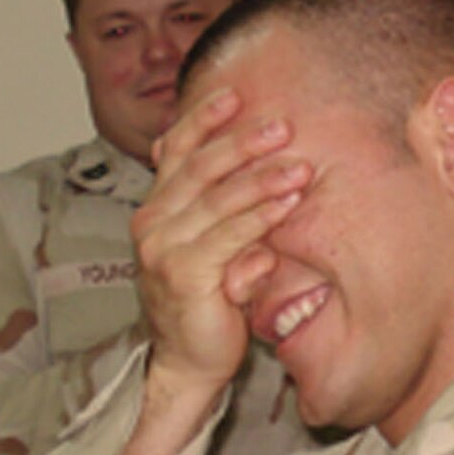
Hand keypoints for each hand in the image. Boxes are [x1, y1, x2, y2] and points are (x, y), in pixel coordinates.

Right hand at [132, 88, 309, 399]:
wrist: (188, 360)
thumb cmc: (207, 300)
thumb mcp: (214, 243)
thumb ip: (223, 207)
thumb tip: (249, 164)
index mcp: (158, 207)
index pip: (178, 151)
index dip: (204, 120)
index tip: (235, 95)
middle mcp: (153, 223)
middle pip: (200, 168)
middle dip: (243, 144)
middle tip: (282, 126)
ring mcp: (164, 249)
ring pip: (218, 201)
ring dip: (262, 180)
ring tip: (299, 167)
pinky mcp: (184, 275)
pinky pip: (228, 238)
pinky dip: (259, 219)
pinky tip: (286, 206)